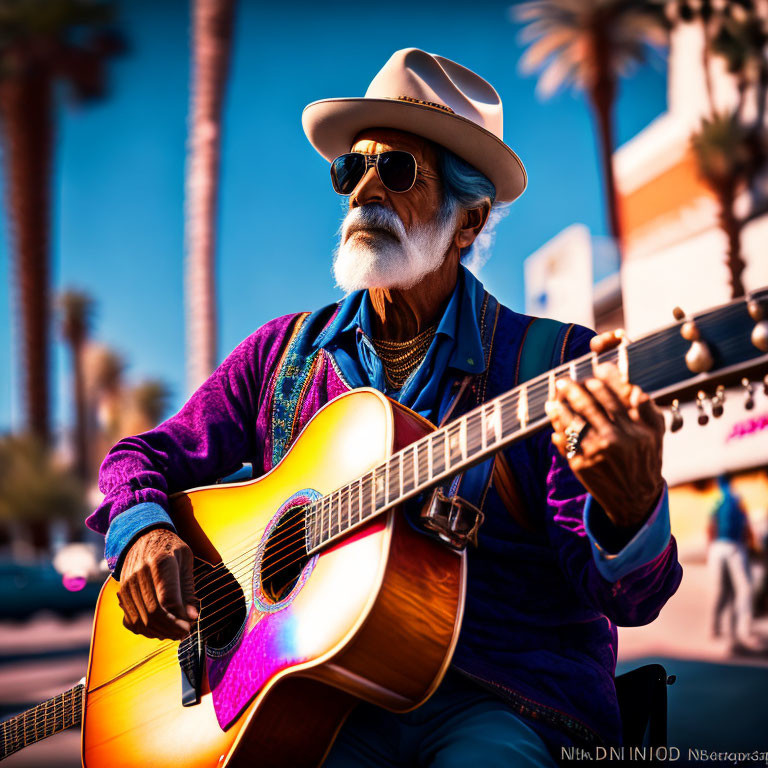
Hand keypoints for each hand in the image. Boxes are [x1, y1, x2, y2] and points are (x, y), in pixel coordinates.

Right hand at [117, 528, 198, 639]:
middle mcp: (140, 574)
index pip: (168, 599)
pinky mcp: (121, 594)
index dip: (179, 618)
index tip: (190, 625)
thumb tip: (192, 617)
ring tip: (175, 633)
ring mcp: (127, 585)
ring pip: (141, 620)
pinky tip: (160, 629)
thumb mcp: (185, 560)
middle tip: (185, 632)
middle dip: (171, 628)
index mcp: (161, 561)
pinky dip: (146, 630)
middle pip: (153, 612)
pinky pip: (131, 620)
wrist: (141, 537)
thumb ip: (188, 589)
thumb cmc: (170, 548)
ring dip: (160, 632)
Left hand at [545, 330, 665, 527]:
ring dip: (559, 407)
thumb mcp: (656, 435)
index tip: (593, 369)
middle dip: (572, 389)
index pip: (613, 394)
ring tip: (552, 399)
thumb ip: (647, 410)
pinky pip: (564, 442)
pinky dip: (557, 429)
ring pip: (571, 422)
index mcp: (633, 427)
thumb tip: (633, 388)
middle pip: (587, 404)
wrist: (636, 499)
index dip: (601, 378)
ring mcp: (595, 451)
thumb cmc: (645, 460)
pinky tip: (554, 421)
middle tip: (562, 381)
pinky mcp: (581, 464)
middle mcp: (614, 438)